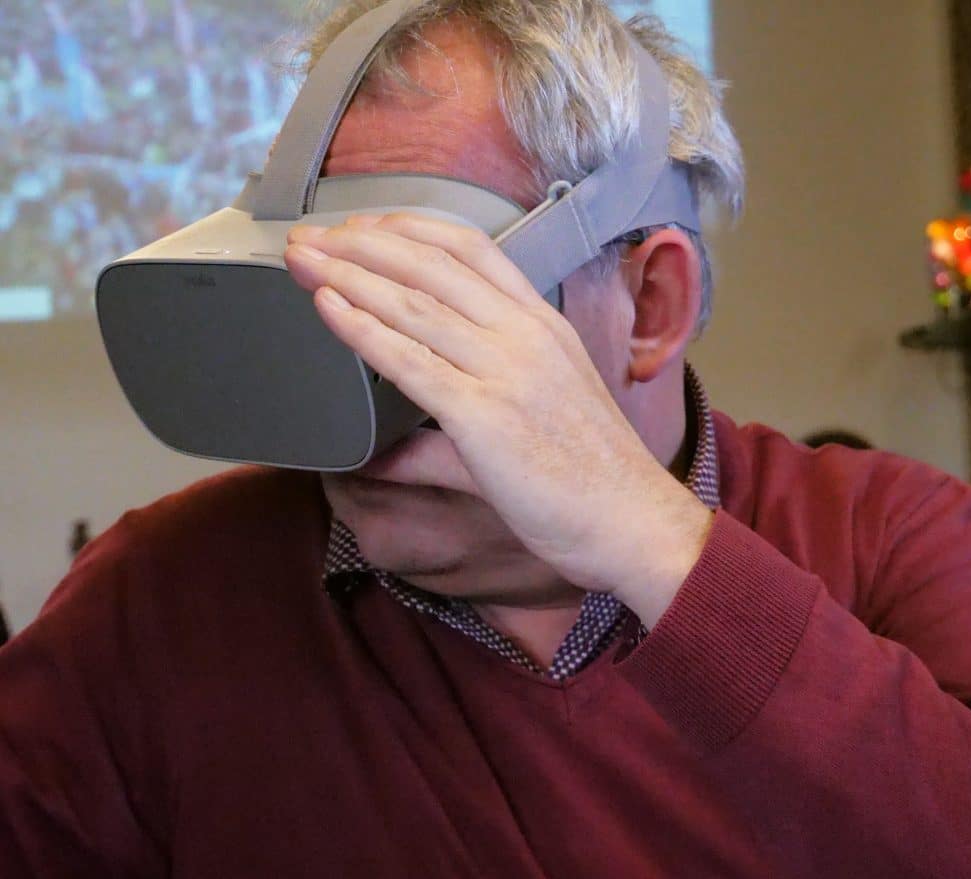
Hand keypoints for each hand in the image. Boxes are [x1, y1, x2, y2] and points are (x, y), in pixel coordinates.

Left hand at [284, 213, 711, 625]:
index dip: (408, 229)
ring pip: (413, 304)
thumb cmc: (594, 475)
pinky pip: (410, 362)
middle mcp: (524, 335)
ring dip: (347, 275)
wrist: (632, 521)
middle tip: (309, 236)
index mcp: (543, 325)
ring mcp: (506, 370)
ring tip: (301, 258)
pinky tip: (327, 308)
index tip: (364, 228)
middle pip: (430, 265)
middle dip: (360, 243)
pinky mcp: (485, 416)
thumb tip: (402, 442)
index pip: (471, 250)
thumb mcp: (543, 413)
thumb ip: (473, 410)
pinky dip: (362, 330)